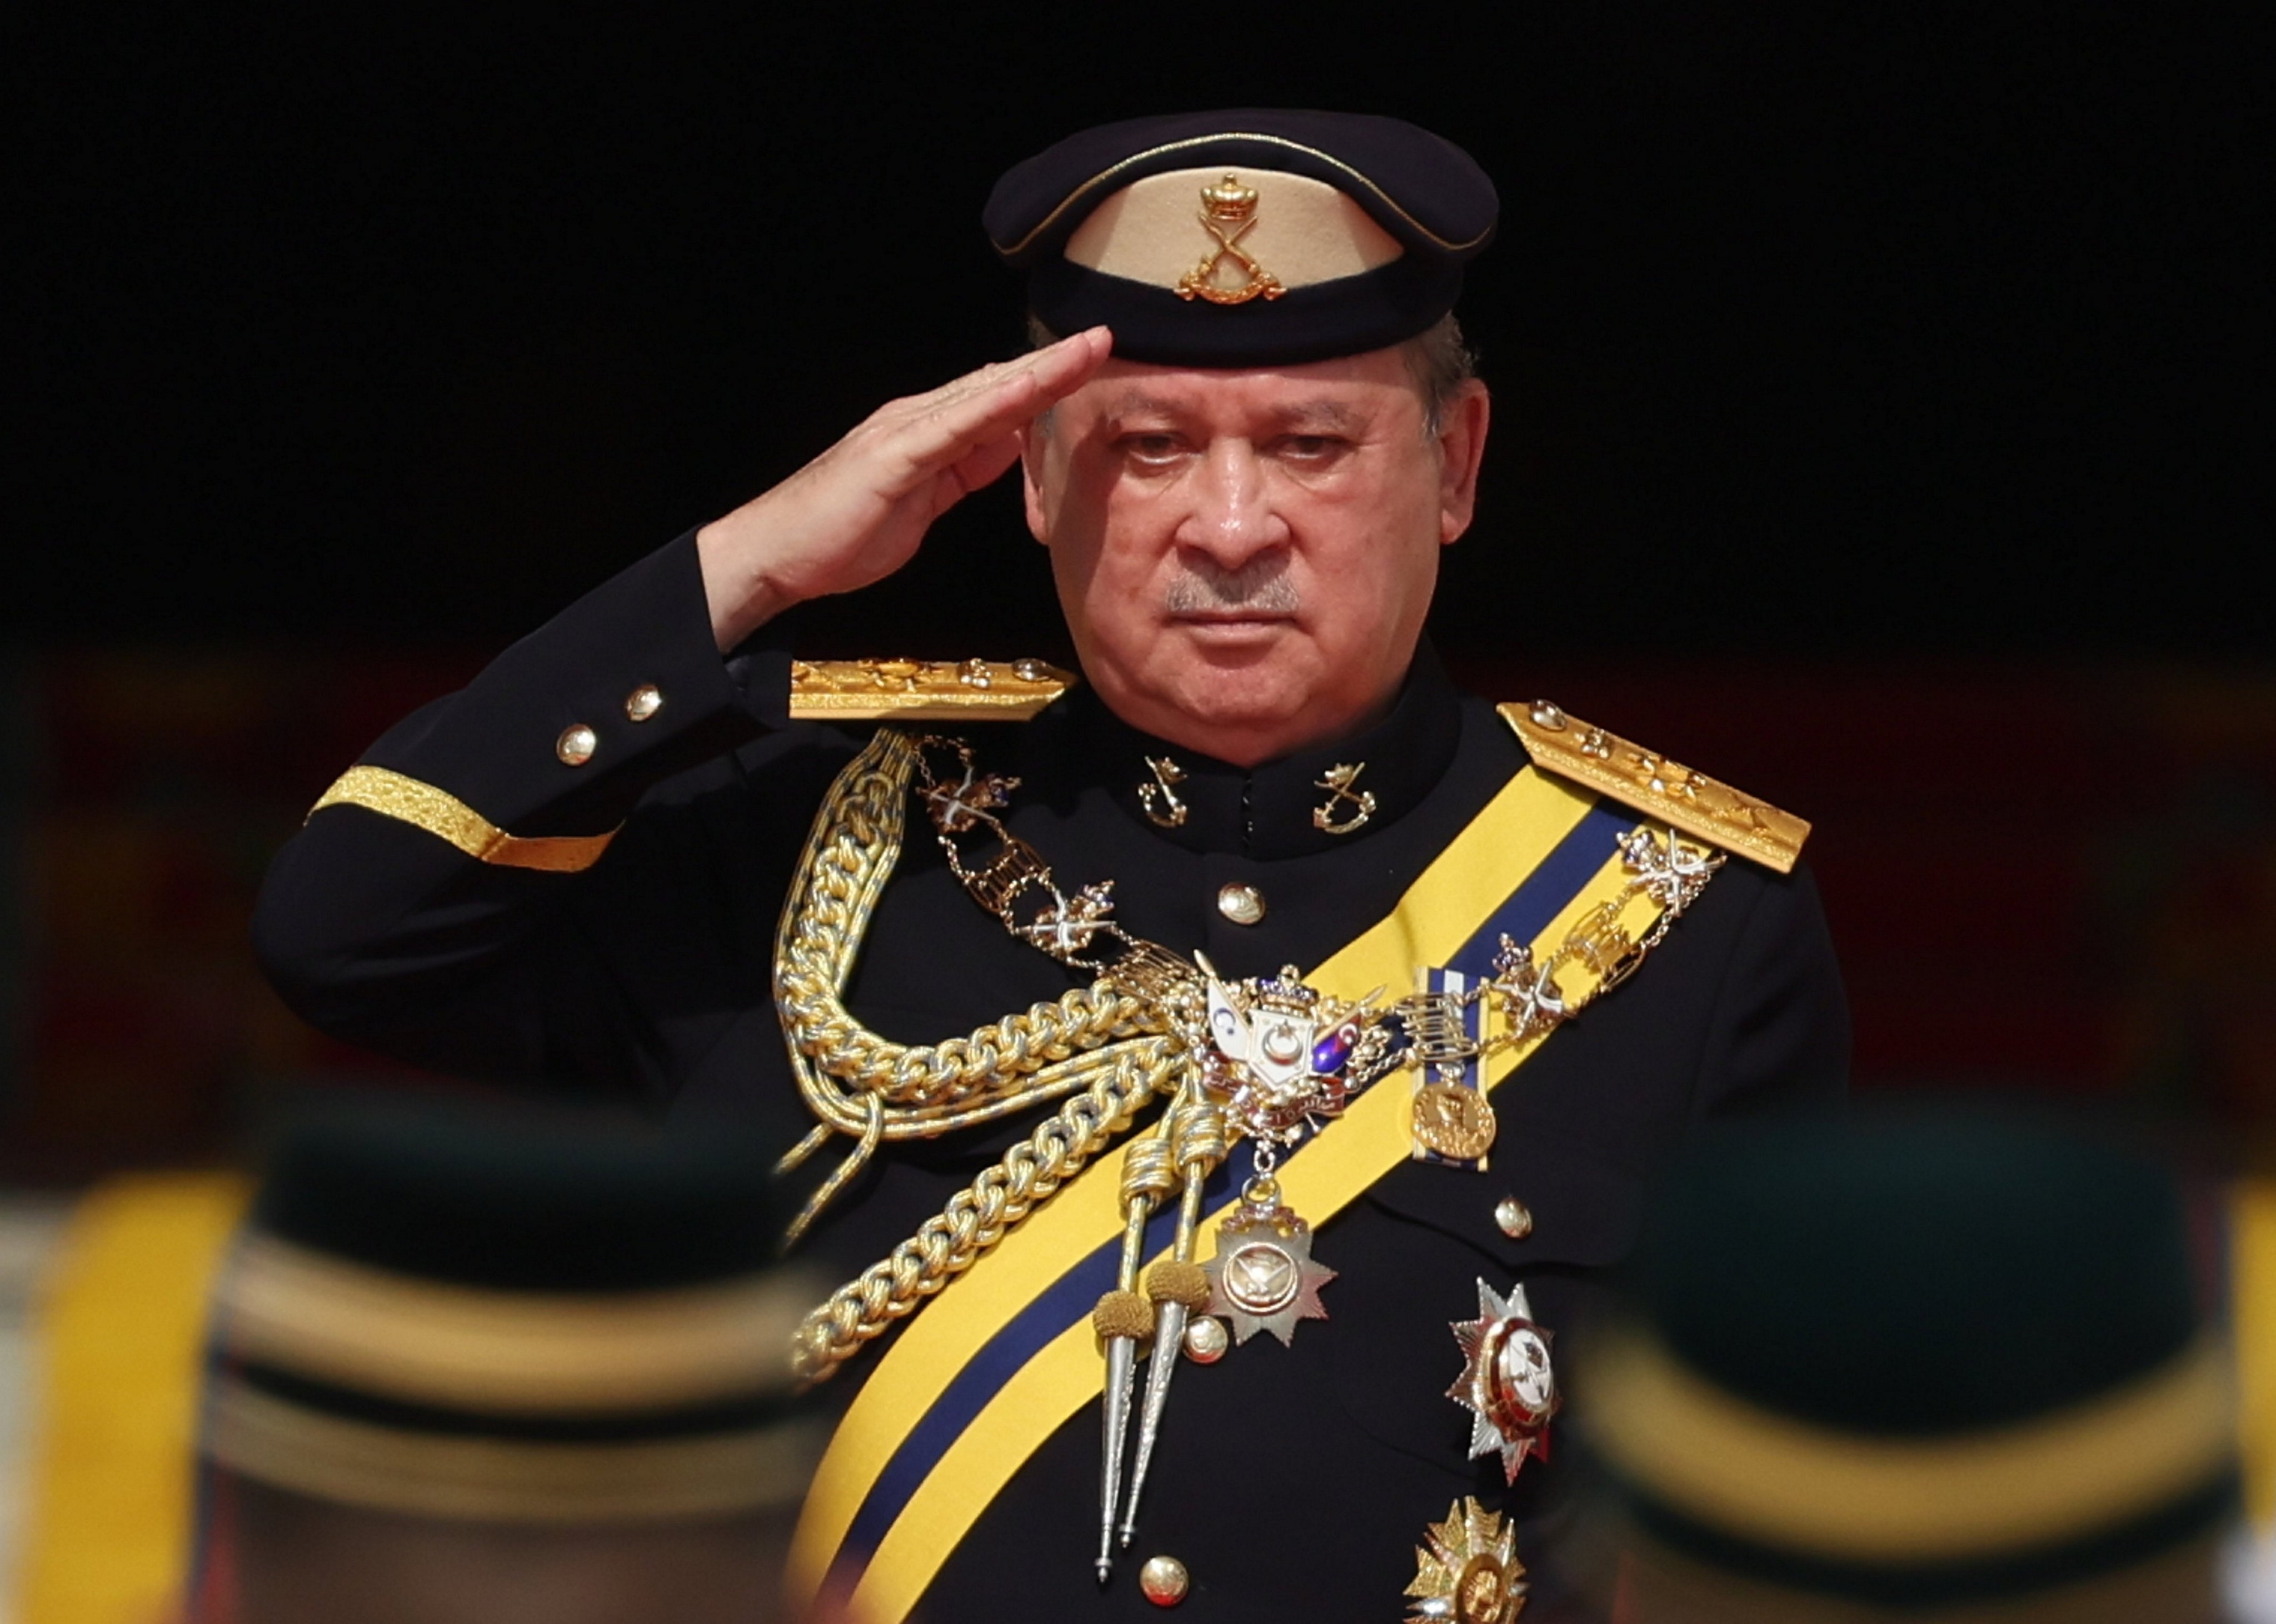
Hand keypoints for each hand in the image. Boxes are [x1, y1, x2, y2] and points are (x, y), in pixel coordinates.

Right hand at [695, 327, 1112, 650]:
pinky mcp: (895, 457)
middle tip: (1106, 338)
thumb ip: (963, 471)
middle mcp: (918, 419)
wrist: (777, 554)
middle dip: (1055, 363)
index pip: (998, 399)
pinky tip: (1033, 391)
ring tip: (1089, 349)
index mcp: (928, 432)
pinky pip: (957, 427)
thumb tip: (1006, 447)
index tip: (1091, 363)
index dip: (1046, 379)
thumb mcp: (924, 503)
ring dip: (1041, 371)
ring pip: (986, 394)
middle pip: (999, 384)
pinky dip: (999, 405)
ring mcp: (905, 432)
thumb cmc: (842, 535)